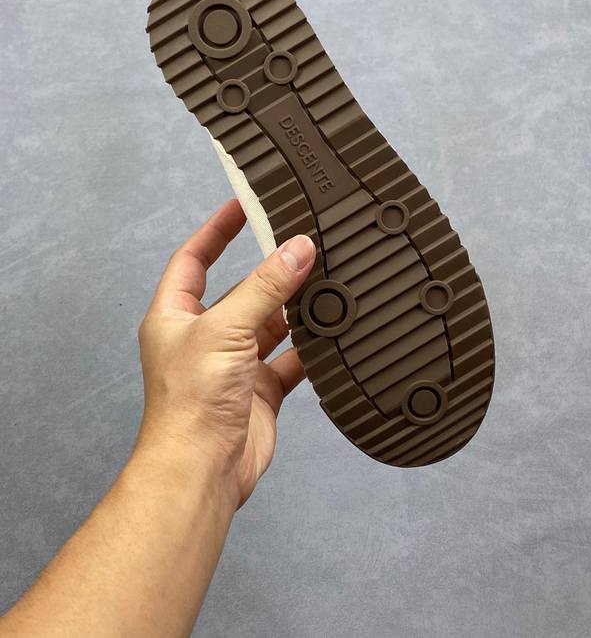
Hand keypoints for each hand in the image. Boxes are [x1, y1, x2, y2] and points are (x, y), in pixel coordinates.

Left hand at [136, 199, 315, 506]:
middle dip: (269, 270)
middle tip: (300, 243)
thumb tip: (297, 249)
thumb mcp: (226, 328)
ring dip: (293, 308)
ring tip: (323, 281)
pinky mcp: (259, 390)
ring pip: (269, 323)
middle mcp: (203, 337)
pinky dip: (309, 348)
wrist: (202, 470)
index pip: (194, 258)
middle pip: (240, 290)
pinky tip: (330, 333)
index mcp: (176, 316)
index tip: (242, 205)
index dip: (216, 230)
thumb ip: (266, 288)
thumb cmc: (190, 403)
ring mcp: (233, 364)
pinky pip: (289, 359)